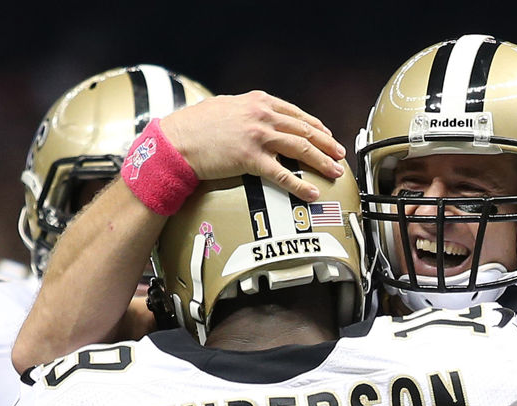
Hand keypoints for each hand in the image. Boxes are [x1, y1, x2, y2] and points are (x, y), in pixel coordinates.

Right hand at [160, 91, 345, 201]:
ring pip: (300, 148)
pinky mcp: (250, 158)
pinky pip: (282, 173)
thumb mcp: (225, 107)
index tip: (327, 136)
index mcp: (257, 101)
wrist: (176, 141)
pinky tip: (311, 192)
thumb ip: (246, 111)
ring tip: (335, 172)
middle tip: (340, 155)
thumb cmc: (195, 126)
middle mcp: (262, 115)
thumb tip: (259, 118)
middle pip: (304, 130)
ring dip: (321, 161)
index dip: (315, 126)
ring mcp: (257, 136)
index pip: (295, 113)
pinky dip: (299, 184)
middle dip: (326, 144)